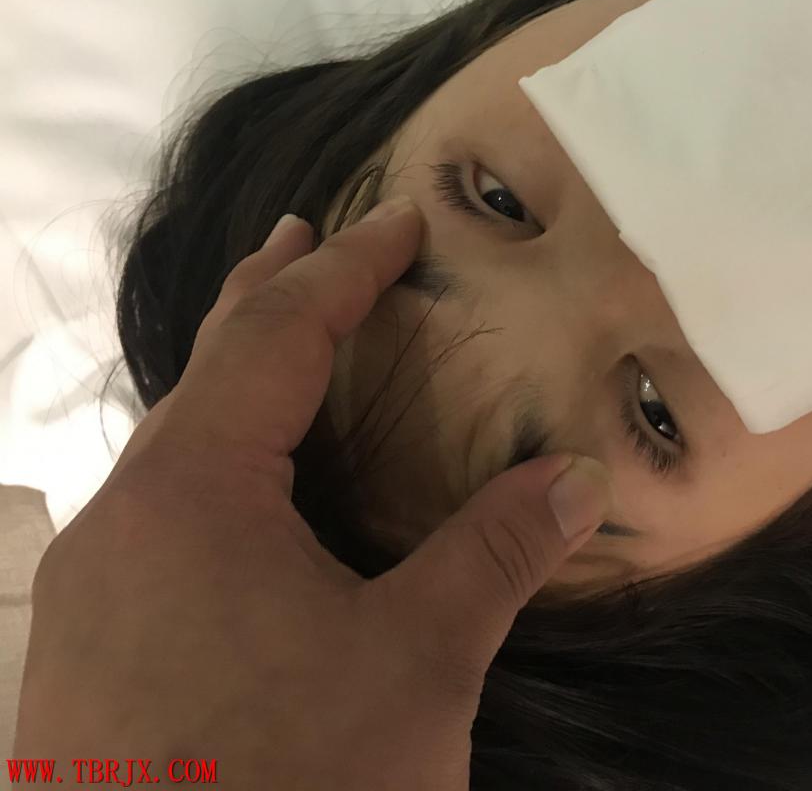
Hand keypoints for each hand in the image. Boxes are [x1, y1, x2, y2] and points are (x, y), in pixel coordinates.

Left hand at [14, 197, 612, 788]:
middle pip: (203, 375)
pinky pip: (157, 512)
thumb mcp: (416, 663)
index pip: (273, 339)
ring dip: (238, 385)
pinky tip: (245, 499)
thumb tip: (576, 475)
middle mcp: (121, 525)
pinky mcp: (91, 652)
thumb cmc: (291, 783)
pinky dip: (215, 462)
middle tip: (313, 241)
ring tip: (287, 352)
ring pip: (171, 447)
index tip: (401, 221)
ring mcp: (91, 593)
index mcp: (192, 496)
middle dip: (270, 300)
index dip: (344, 271)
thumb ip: (494, 554)